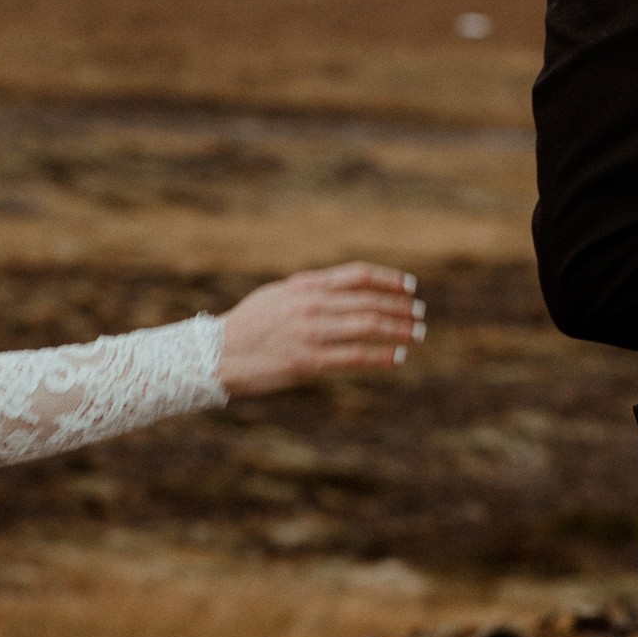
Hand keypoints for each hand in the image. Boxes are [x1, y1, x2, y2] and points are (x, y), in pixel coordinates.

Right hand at [216, 262, 424, 397]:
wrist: (216, 355)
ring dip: (399, 330)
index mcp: (305, 286)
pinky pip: (355, 357)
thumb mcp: (277, 296)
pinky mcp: (308, 361)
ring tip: (418, 335)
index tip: (410, 287)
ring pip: (368, 327)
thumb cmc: (247, 326)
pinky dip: (381, 356)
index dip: (388, 280)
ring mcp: (311, 332)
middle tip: (422, 315)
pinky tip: (398, 358)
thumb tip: (340, 289)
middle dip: (401, 308)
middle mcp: (311, 305)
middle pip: (369, 301)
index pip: (357, 275)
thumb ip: (309, 292)